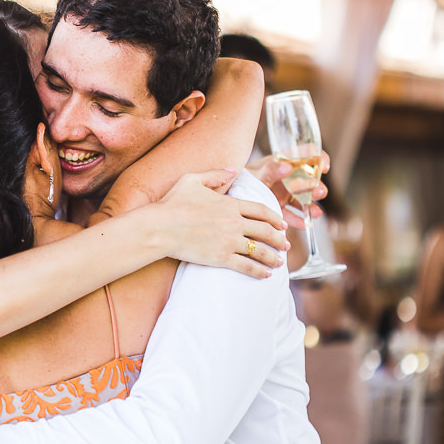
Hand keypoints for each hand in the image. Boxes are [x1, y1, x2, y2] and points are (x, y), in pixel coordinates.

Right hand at [153, 170, 288, 278]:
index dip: (274, 218)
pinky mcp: (221, 257)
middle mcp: (234, 222)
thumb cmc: (171, 203)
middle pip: (265, 231)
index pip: (260, 210)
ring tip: (279, 262)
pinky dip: (259, 271)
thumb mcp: (191, 180)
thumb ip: (215, 174)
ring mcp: (228, 241)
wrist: (159, 227)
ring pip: (259, 250)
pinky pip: (246, 266)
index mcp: (229, 204)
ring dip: (273, 257)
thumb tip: (234, 169)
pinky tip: (266, 274)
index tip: (281, 224)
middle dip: (279, 239)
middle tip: (285, 245)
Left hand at [247, 153, 329, 228]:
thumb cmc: (243, 177)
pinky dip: (299, 220)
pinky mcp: (280, 208)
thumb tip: (288, 167)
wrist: (228, 193)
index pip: (308, 155)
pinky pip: (293, 215)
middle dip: (318, 187)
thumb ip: (271, 170)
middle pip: (310, 181)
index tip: (324, 166)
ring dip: (312, 206)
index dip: (320, 159)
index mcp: (285, 163)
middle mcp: (288, 178)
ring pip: (304, 200)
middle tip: (318, 192)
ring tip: (315, 212)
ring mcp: (286, 194)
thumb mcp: (256, 173)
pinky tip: (305, 224)